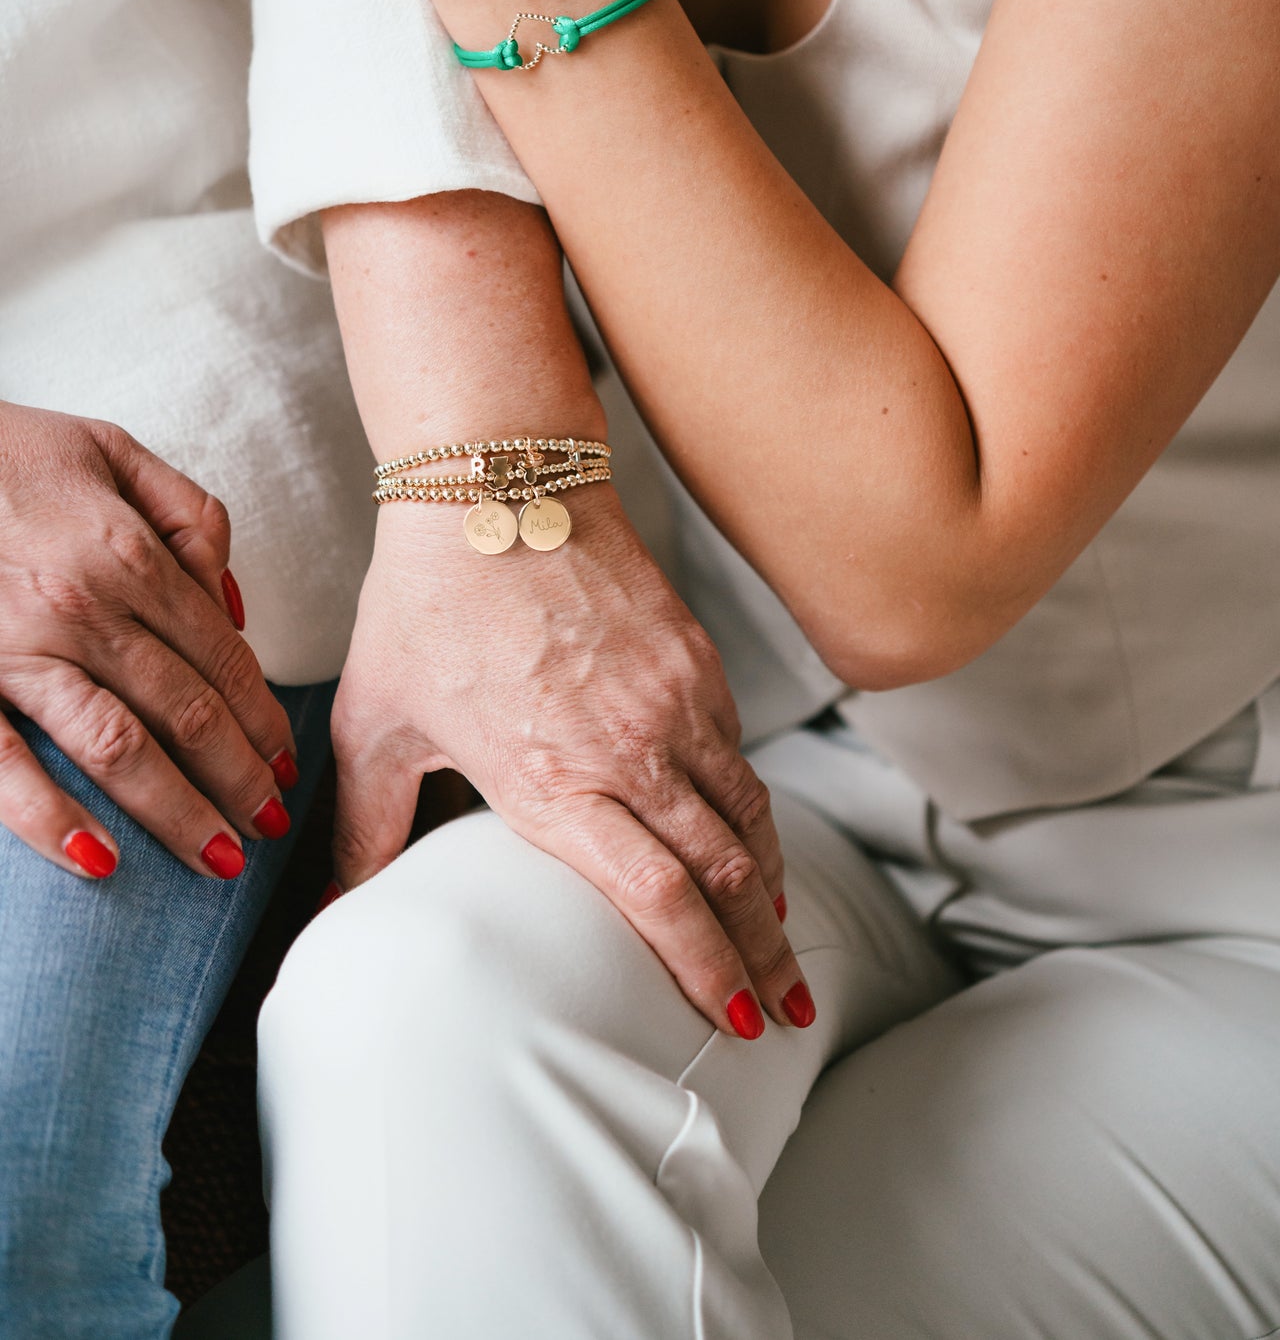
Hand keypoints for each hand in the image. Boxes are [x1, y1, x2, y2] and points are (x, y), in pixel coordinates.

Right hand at [0, 404, 296, 879]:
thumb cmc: (7, 454)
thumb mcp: (113, 453)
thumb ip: (191, 518)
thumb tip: (237, 605)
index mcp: (129, 554)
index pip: (222, 657)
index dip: (263, 720)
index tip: (287, 768)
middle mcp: (83, 608)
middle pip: (186, 712)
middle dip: (238, 779)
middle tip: (269, 830)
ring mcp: (17, 650)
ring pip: (117, 749)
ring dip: (175, 812)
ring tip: (217, 861)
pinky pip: (3, 763)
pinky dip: (49, 818)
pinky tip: (98, 862)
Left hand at [331, 490, 814, 1038]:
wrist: (494, 487)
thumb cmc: (425, 605)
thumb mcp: (376, 724)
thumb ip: (364, 828)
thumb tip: (331, 904)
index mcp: (554, 780)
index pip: (659, 901)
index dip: (706, 969)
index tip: (734, 1023)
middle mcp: (631, 749)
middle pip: (726, 873)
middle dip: (763, 955)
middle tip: (788, 1012)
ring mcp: (675, 700)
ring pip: (749, 814)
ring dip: (771, 887)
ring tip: (781, 940)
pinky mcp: (696, 657)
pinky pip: (737, 750)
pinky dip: (749, 807)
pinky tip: (744, 838)